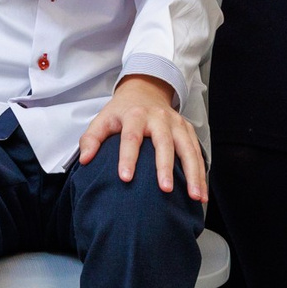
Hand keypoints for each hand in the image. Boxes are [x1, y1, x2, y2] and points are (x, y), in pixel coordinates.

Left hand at [76, 75, 207, 202]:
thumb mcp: (103, 118)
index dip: (127, 158)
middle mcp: (159, 118)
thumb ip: (91, 138)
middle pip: (164, 143)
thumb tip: (85, 160)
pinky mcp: (188, 130)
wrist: (145, 91)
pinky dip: (201, 173)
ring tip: (194, 196)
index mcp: (135, 115)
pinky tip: (201, 193)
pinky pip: (198, 153)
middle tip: (165, 189)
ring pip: (187, 149)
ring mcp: (177, 124)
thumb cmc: (122, 111)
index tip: (125, 178)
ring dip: (193, 173)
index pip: (131, 137)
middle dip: (165, 167)